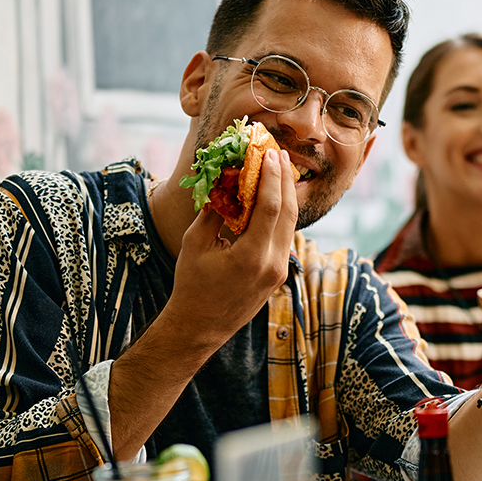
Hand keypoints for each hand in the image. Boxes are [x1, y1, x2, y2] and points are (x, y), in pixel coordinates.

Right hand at [167, 150, 297, 343]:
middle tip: (279, 154)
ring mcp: (279, 271)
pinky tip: (275, 197)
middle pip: (287, 213)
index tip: (269, 153)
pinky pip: (285, 237)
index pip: (270, 208)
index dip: (272, 178)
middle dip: (285, 180)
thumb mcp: (194, 243)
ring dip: (287, 195)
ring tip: (281, 169)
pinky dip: (282, 214)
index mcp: (251, 257)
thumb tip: (225, 181)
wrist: (200, 327)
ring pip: (290, 225)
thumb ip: (213, 212)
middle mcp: (273, 264)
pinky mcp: (278, 274)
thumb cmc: (191, 285)